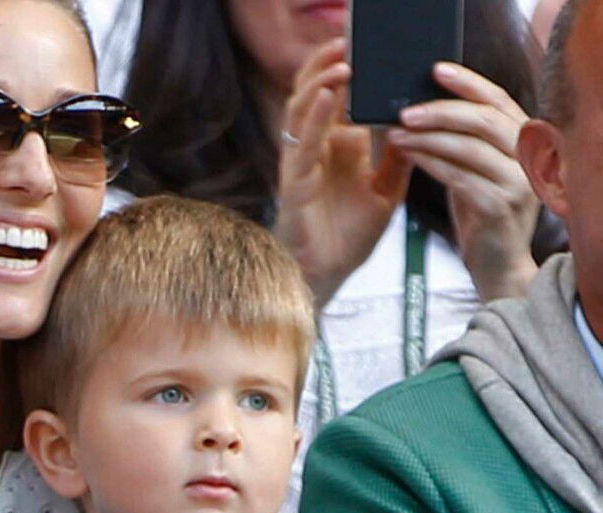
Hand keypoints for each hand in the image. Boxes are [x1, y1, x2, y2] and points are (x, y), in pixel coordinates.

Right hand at [276, 38, 413, 307]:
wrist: (328, 276)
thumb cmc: (348, 236)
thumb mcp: (386, 191)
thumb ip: (398, 157)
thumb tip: (418, 124)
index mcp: (336, 148)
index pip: (337, 98)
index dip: (344, 69)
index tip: (362, 44)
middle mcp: (315, 150)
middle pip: (312, 94)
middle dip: (326, 64)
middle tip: (348, 37)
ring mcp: (301, 164)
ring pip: (301, 111)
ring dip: (320, 82)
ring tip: (342, 59)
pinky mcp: (294, 183)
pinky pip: (302, 143)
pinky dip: (315, 117)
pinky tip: (329, 95)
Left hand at [389, 62, 538, 299]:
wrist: (496, 264)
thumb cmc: (480, 211)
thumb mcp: (474, 168)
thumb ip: (461, 140)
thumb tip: (419, 107)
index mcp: (522, 141)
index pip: (497, 100)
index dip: (468, 82)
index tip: (435, 70)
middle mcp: (527, 158)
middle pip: (483, 119)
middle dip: (439, 111)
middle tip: (404, 111)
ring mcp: (517, 183)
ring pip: (468, 147)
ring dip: (427, 138)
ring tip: (396, 134)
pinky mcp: (499, 206)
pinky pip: (459, 176)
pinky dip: (430, 163)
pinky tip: (408, 156)